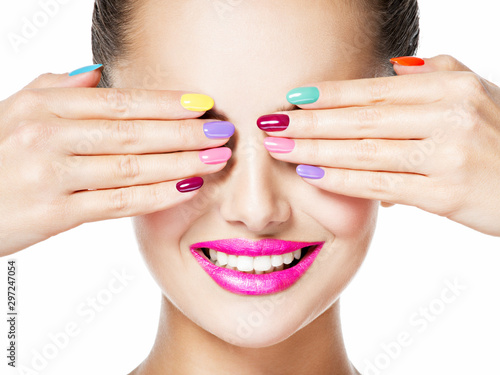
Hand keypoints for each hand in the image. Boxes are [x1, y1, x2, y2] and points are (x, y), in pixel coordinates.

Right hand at [0, 66, 232, 255]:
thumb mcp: (17, 109)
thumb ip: (58, 89)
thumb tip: (99, 73)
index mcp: (45, 105)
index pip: (120, 101)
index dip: (166, 102)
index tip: (202, 103)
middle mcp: (49, 135)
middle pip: (133, 131)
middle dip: (184, 132)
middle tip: (222, 131)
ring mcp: (52, 175)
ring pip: (132, 167)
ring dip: (181, 162)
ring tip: (215, 159)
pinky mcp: (54, 214)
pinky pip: (117, 203)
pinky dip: (156, 196)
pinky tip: (185, 188)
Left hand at [259, 55, 499, 236]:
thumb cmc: (499, 136)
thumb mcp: (474, 93)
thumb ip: (433, 75)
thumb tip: (392, 68)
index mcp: (451, 87)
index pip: (376, 89)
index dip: (331, 93)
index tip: (294, 97)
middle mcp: (449, 116)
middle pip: (362, 118)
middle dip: (311, 121)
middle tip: (272, 123)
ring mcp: (447, 155)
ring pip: (365, 151)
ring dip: (316, 149)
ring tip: (281, 147)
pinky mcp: (444, 194)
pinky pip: (380, 184)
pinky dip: (342, 179)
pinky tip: (312, 173)